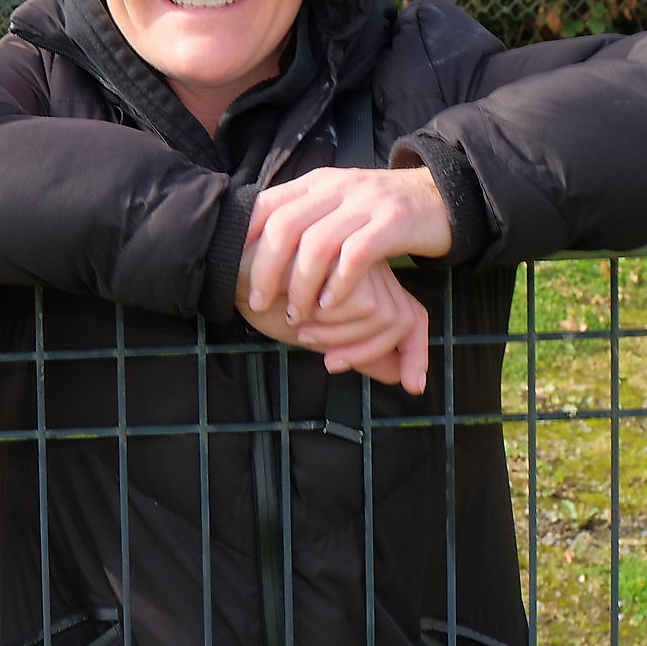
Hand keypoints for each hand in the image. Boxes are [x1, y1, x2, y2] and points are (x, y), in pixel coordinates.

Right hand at [237, 256, 429, 394]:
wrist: (229, 268)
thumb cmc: (263, 298)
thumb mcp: (314, 332)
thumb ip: (356, 348)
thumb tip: (400, 377)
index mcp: (364, 280)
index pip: (411, 316)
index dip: (417, 353)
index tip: (412, 386)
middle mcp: (368, 265)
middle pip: (404, 320)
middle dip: (369, 353)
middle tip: (328, 362)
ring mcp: (361, 259)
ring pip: (387, 318)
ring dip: (345, 338)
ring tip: (302, 330)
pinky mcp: (349, 259)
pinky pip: (367, 311)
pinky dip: (335, 325)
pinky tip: (299, 315)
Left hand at [244, 166, 451, 321]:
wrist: (440, 196)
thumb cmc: (377, 211)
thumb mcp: (335, 203)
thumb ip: (302, 215)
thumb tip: (253, 240)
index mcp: (316, 182)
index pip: (265, 204)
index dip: (243, 237)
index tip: (230, 268)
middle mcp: (336, 188)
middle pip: (284, 227)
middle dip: (264, 269)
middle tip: (258, 302)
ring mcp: (365, 203)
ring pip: (317, 245)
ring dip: (300, 286)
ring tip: (296, 314)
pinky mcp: (393, 223)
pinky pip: (355, 256)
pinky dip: (337, 284)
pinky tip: (329, 306)